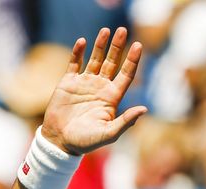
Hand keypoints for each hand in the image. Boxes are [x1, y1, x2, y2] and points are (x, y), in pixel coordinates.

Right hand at [41, 27, 146, 155]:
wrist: (61, 141)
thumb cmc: (86, 141)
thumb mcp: (109, 133)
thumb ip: (126, 121)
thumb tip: (144, 109)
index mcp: (112, 98)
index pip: (126, 75)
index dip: (132, 60)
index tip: (138, 45)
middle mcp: (100, 88)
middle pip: (112, 62)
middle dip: (118, 47)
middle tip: (122, 29)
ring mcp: (85, 84)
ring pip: (96, 59)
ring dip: (100, 45)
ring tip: (106, 30)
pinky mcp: (69, 82)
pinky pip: (75, 63)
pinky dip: (78, 52)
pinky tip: (83, 42)